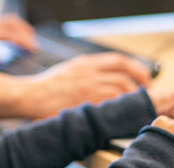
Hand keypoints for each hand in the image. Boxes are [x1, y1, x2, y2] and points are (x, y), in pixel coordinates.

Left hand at [0, 14, 37, 66]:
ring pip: (8, 21)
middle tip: (34, 47)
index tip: (32, 49)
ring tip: (30, 43)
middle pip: (10, 21)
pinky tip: (18, 42)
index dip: (22, 40)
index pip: (6, 32)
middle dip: (25, 32)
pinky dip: (15, 30)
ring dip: (21, 29)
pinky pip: (4, 24)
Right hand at [16, 52, 152, 118]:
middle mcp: (89, 71)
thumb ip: (88, 70)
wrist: (30, 95)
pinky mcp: (85, 100)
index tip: (143, 77)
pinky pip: (110, 103)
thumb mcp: (69, 69)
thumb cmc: (47, 86)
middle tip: (143, 94)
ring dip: (130, 98)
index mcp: (85, 62)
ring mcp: (87, 86)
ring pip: (120, 89)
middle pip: (123, 74)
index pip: (119, 59)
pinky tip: (119, 113)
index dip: (136, 68)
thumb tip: (108, 77)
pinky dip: (118, 107)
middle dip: (138, 84)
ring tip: (131, 106)